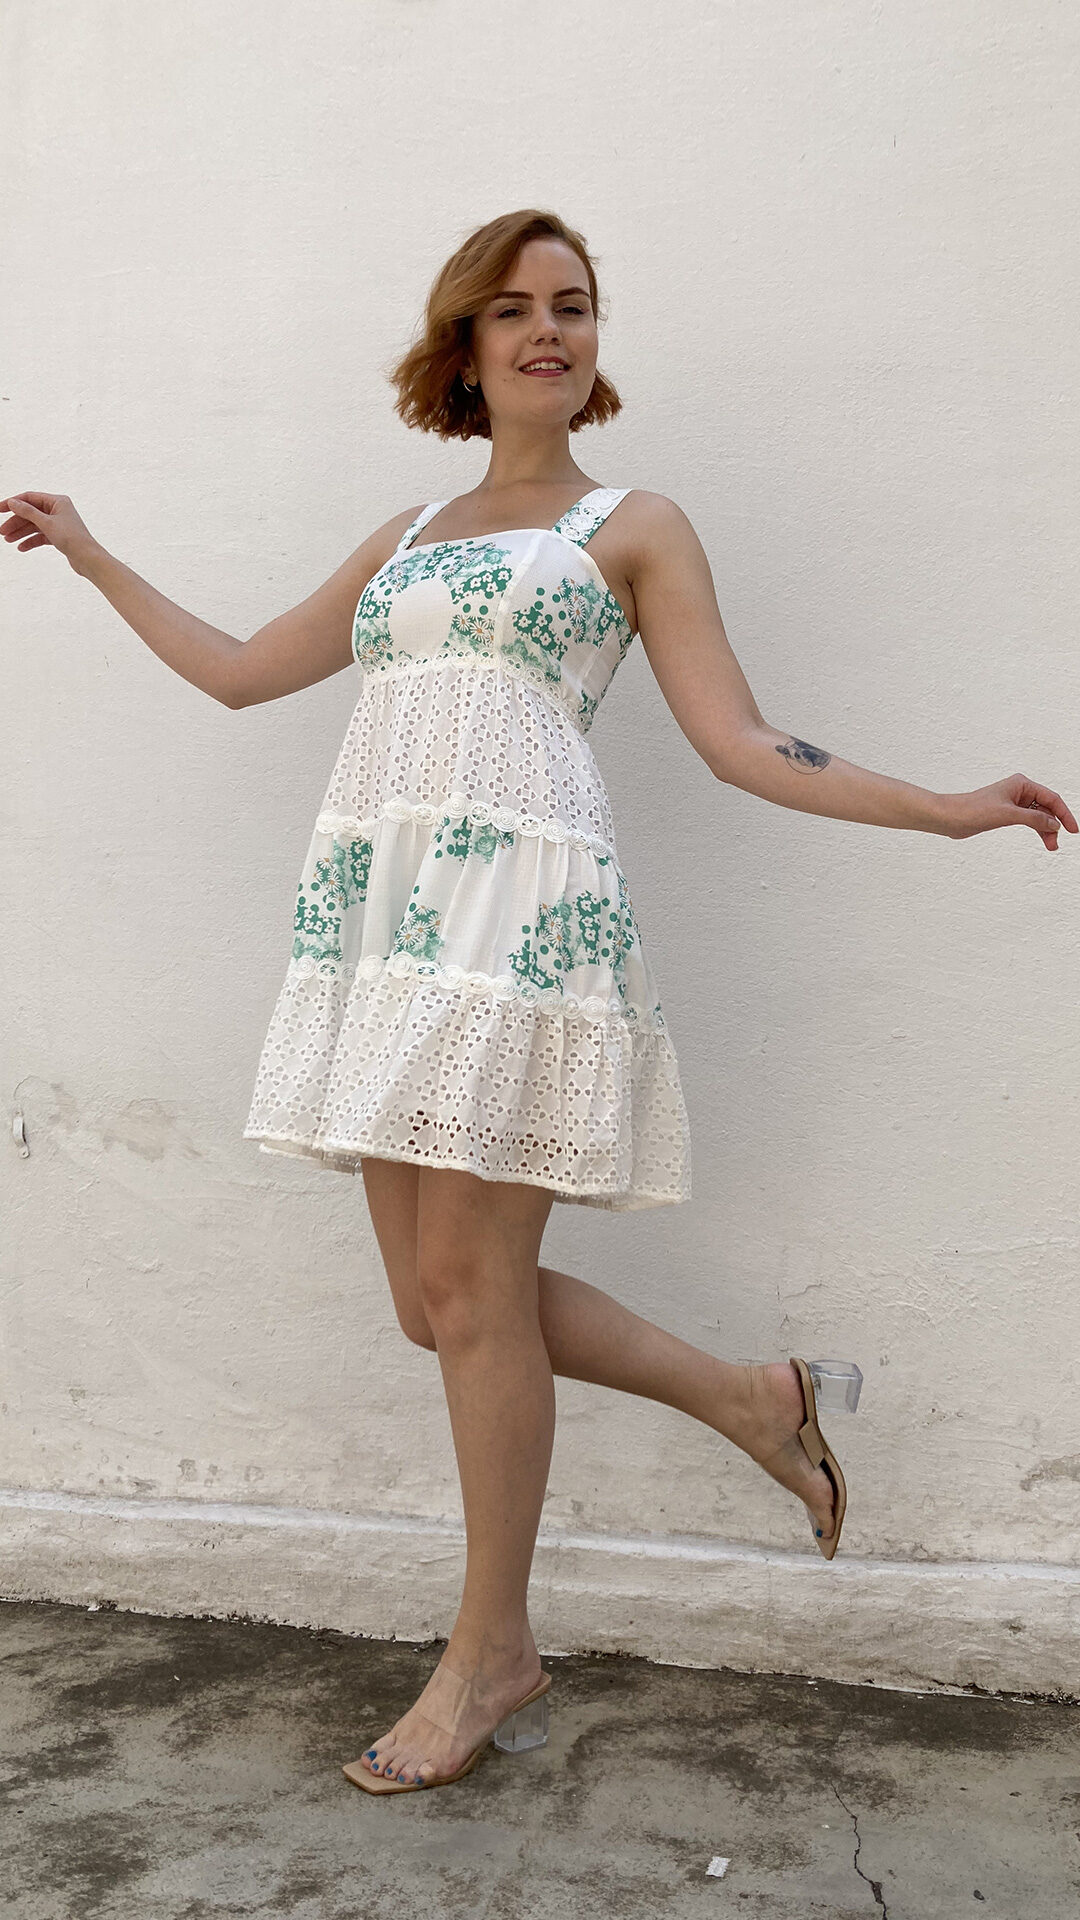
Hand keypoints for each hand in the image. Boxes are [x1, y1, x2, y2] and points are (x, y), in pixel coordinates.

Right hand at [0, 491, 98, 571]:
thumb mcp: (46, 523)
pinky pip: (40, 536)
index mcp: (57, 501)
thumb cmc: (72, 538)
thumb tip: (13, 502)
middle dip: (16, 522)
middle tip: (2, 531)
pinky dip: (31, 541)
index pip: (30, 498)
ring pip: (34, 526)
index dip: (13, 503)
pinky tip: (22, 547)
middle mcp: (58, 510)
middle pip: (31, 513)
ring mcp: (58, 524)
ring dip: (21, 532)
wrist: (88, 559)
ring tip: (8, 540)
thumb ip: (28, 512)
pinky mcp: (59, 537)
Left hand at [937, 775, 1077, 851]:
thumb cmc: (973, 810)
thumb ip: (1033, 819)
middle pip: (1046, 807)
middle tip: (1055, 843)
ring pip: (1038, 816)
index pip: (1051, 798)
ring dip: (1045, 830)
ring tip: (1051, 846)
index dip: (1064, 814)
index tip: (1073, 829)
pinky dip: (1036, 829)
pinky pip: (1028, 820)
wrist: (951, 817)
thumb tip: (1054, 823)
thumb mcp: (1008, 815)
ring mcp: (1013, 802)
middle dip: (1053, 824)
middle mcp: (1019, 791)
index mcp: (1021, 784)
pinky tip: (1041, 837)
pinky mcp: (1006, 813)